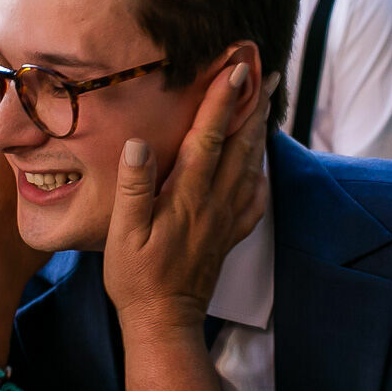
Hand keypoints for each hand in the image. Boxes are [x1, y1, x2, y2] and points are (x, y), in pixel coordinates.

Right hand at [102, 62, 272, 334]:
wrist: (163, 322)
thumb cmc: (136, 277)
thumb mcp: (122, 233)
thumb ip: (134, 187)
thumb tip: (139, 143)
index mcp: (188, 196)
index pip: (209, 138)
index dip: (222, 101)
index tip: (236, 68)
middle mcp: (214, 203)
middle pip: (240, 144)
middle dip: (254, 105)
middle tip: (269, 73)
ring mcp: (226, 220)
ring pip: (250, 166)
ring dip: (259, 131)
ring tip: (266, 105)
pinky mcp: (229, 236)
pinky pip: (253, 200)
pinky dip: (259, 175)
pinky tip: (258, 167)